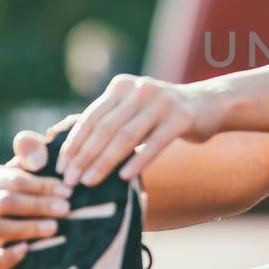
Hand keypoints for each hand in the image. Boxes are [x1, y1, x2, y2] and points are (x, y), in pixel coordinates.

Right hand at [0, 118, 76, 268]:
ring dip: (25, 228)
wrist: (57, 207)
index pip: (12, 181)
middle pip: (4, 204)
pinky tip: (26, 250)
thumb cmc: (47, 178)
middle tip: (66, 208)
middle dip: (37, 205)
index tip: (67, 190)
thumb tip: (36, 162)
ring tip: (54, 227)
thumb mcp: (44, 158)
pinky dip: (5, 257)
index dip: (39, 185)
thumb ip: (34, 149)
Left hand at [55, 74, 219, 186]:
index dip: (75, 142)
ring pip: (127, 136)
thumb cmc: (161, 115)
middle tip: (70, 180)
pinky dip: (138, 161)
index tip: (61, 167)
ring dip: (105, 162)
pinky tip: (124, 178)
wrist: (207, 105)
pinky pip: (155, 143)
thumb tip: (66, 146)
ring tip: (90, 182)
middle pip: (106, 127)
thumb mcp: (133, 110)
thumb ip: (107, 120)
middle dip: (85, 156)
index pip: (92, 116)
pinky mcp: (182, 118)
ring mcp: (163, 102)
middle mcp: (140, 89)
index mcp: (122, 86)